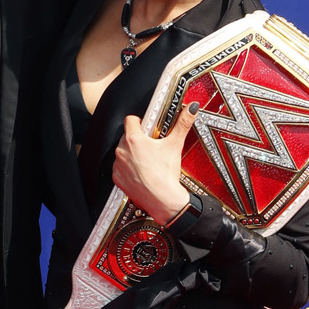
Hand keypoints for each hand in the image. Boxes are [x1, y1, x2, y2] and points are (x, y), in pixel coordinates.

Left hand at [112, 102, 199, 224]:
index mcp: (133, 139)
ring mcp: (118, 165)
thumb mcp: (175, 144)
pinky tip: (141, 172)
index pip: (130, 119)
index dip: (140, 121)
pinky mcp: (117, 178)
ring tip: (147, 160)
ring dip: (131, 153)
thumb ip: (183, 123)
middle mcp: (121, 151)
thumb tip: (191, 109)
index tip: (147, 127)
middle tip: (151, 145)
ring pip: (123, 152)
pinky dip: (128, 168)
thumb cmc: (166, 174)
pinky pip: (120, 168)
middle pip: (126, 136)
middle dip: (137, 138)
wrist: (162, 200)